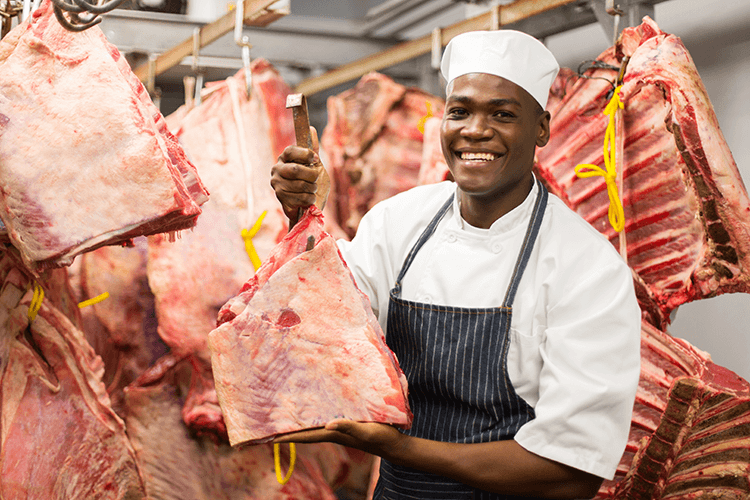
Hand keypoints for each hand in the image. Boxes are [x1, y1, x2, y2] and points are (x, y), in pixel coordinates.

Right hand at [270, 126, 329, 220]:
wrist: (309, 204)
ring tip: (311, 189)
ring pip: (301, 185)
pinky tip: (308, 198)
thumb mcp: (315, 165)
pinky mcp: (281, 198)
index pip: (291, 150)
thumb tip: (311, 128)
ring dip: (312, 188)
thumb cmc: (310, 182)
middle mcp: (277, 169)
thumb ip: (313, 149)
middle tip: (315, 179)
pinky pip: (301, 197)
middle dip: (311, 176)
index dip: (305, 154)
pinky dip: (310, 198)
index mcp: (284, 158)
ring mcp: (277, 184)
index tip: (315, 159)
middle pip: (296, 170)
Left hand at [273, 419, 405, 459]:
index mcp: (334, 434)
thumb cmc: (381, 437)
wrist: (393, 444)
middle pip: (306, 433)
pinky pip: (324, 422)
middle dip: (289, 431)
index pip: (307, 436)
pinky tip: (312, 414)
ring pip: (314, 428)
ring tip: (285, 419)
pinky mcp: (346, 425)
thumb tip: (327, 425)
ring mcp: (339, 430)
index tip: (271, 437)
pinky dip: (314, 420)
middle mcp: (333, 432)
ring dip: (300, 425)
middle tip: (270, 428)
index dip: (289, 436)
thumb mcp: (365, 431)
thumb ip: (348, 427)